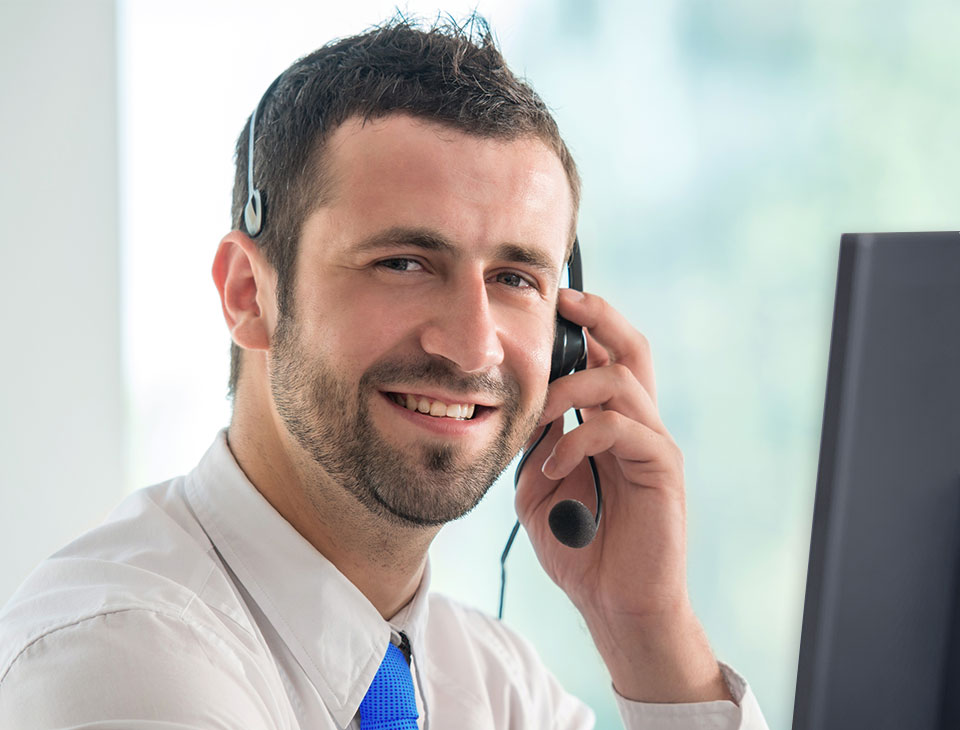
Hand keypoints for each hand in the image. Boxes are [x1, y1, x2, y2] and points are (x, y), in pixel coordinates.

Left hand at [514, 289, 731, 703]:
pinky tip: (553, 465)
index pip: (606, 359)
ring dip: (571, 388)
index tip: (551, 304)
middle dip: (600, 316)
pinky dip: (579, 438)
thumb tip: (526, 409)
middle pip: (632, 349)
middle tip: (565, 300)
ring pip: (622, 381)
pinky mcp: (662, 468)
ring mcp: (653, 444)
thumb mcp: (539, 489)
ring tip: (537, 414)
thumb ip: (536, 446)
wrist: (616, 605)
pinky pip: (620, 428)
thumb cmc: (580, 548)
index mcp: (610, 426)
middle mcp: (638, 426)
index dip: (585, 327)